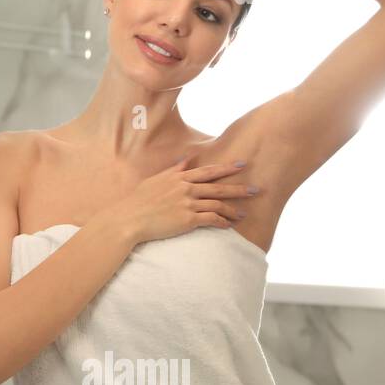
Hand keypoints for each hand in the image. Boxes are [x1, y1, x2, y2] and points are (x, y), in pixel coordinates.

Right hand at [109, 157, 258, 245]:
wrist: (129, 218)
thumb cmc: (138, 200)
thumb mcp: (156, 180)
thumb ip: (174, 170)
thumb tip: (186, 159)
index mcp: (178, 177)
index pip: (208, 171)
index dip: (226, 168)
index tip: (242, 164)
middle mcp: (185, 188)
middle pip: (218, 186)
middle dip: (238, 188)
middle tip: (256, 189)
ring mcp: (187, 204)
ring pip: (217, 204)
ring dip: (233, 210)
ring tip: (244, 214)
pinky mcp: (187, 220)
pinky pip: (211, 220)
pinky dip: (222, 222)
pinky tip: (229, 226)